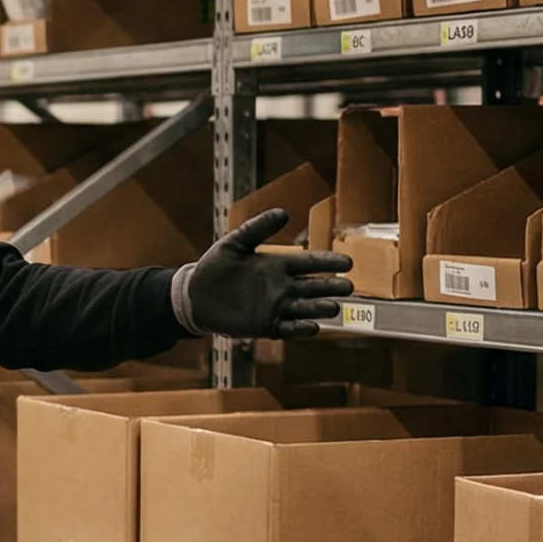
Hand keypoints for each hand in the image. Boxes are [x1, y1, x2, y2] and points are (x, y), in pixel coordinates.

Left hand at [181, 208, 354, 339]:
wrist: (194, 296)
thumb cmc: (215, 267)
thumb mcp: (234, 243)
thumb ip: (257, 228)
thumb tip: (283, 212)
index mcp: (278, 264)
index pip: (309, 263)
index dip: (328, 262)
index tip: (347, 262)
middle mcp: (282, 286)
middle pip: (313, 287)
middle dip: (331, 287)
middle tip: (348, 287)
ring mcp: (275, 307)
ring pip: (305, 308)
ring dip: (320, 308)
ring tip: (334, 307)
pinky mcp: (265, 326)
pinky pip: (288, 329)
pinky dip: (300, 329)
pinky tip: (313, 327)